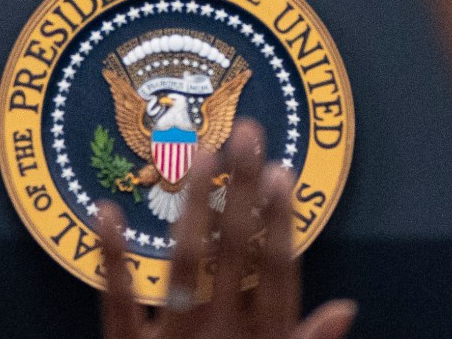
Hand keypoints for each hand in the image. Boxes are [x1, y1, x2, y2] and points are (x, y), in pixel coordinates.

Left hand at [97, 120, 355, 338]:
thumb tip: (347, 306)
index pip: (276, 275)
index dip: (281, 223)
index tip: (283, 172)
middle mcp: (221, 337)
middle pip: (233, 255)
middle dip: (241, 193)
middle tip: (245, 133)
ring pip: (183, 268)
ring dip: (191, 209)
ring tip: (195, 155)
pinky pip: (116, 304)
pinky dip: (109, 258)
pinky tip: (104, 208)